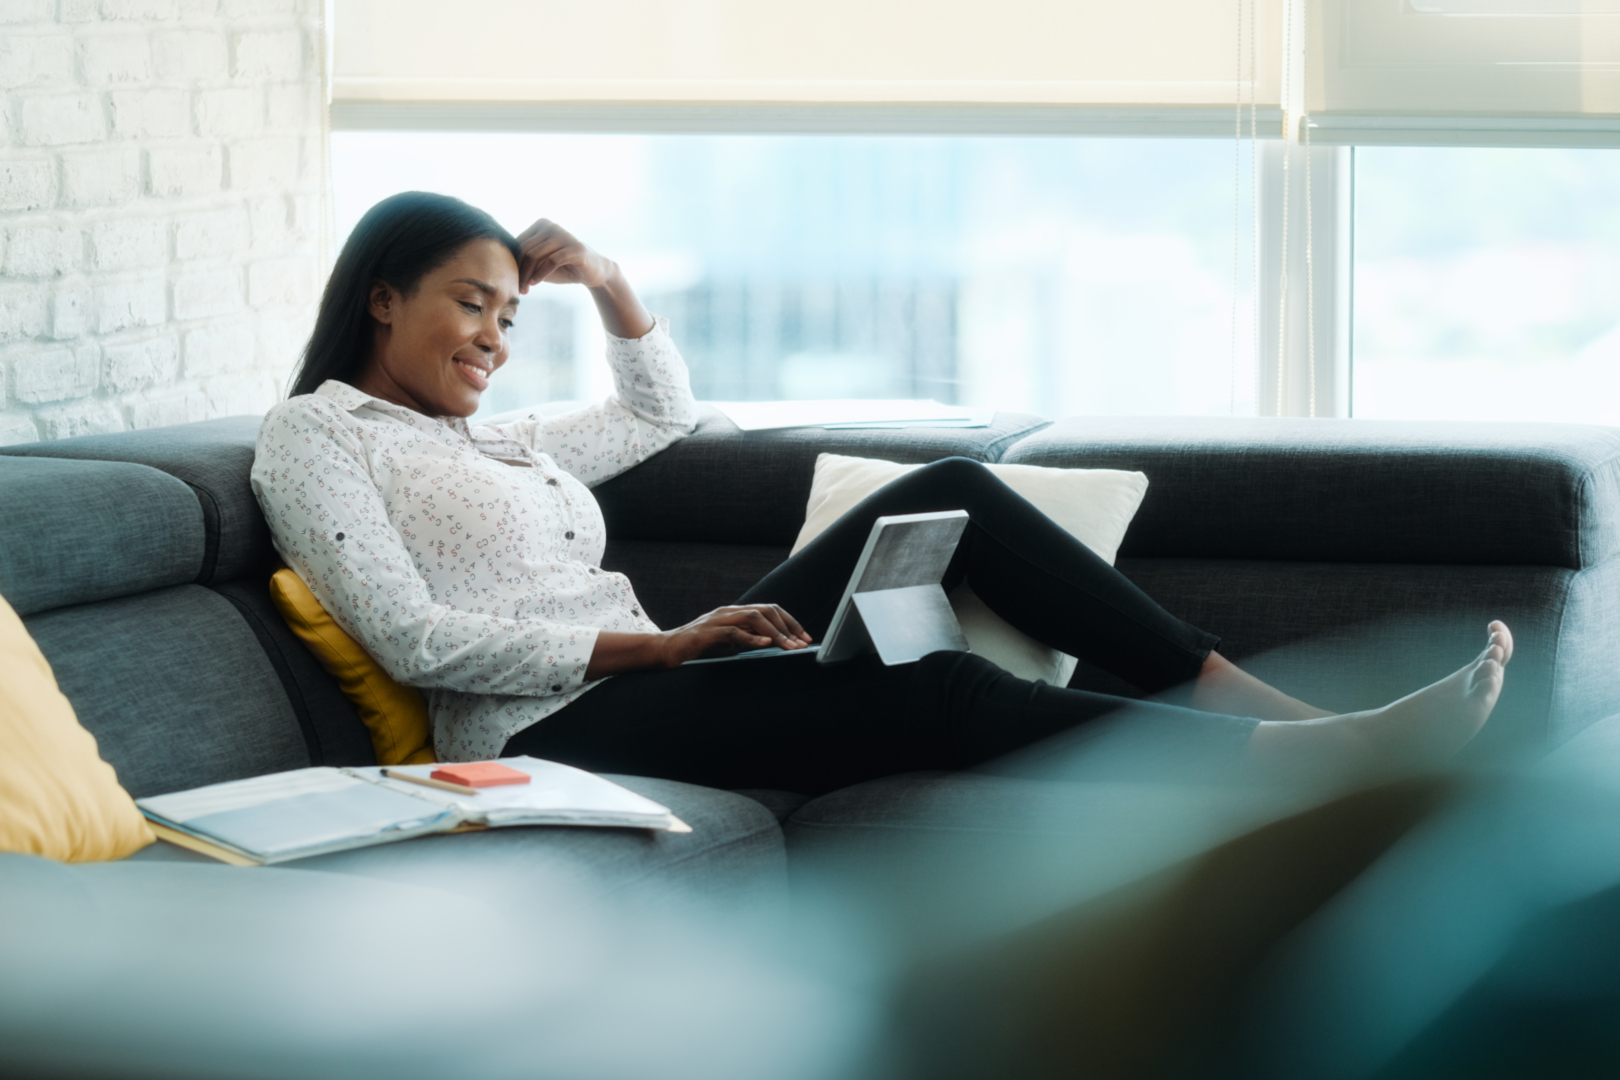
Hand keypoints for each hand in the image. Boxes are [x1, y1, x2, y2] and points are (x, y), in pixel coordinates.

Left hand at [514, 218, 653, 337]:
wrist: (594, 272)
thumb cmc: (564, 267)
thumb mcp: (541, 263)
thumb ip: (525, 261)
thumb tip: (500, 266)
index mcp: (540, 225)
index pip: (519, 244)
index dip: (513, 263)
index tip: (511, 281)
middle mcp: (550, 226)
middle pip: (525, 249)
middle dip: (519, 271)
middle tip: (518, 288)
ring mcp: (563, 235)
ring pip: (535, 255)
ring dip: (527, 275)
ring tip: (525, 289)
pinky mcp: (574, 248)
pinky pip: (551, 261)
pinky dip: (540, 274)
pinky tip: (535, 284)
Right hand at [656, 605, 813, 666]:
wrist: (665, 650)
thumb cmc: (697, 650)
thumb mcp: (728, 645)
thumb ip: (747, 641)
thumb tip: (774, 647)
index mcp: (735, 613)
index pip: (769, 610)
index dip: (790, 622)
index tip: (805, 638)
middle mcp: (728, 612)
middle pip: (766, 610)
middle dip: (788, 627)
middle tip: (802, 645)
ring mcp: (717, 620)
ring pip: (753, 617)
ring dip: (775, 632)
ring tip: (789, 647)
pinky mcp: (707, 633)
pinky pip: (733, 632)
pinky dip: (751, 638)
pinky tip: (765, 644)